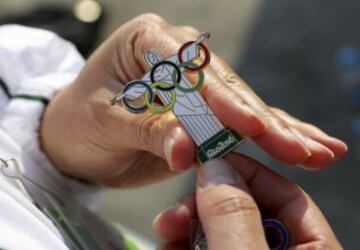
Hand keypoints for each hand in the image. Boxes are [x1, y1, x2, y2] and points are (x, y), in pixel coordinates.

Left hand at [41, 13, 346, 185]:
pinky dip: (271, 135)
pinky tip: (306, 143)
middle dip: (261, 120)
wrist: (73, 138)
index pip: (192, 68)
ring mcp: (196, 83)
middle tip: (297, 147)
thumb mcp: (105, 123)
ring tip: (317, 151)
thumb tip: (188, 147)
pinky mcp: (204, 112)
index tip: (249, 126)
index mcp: (148, 41)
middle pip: (226, 87)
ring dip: (279, 130)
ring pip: (243, 105)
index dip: (222, 100)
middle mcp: (179, 56)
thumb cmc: (80, 123)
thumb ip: (148, 131)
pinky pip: (240, 122)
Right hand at [154, 154, 341, 248]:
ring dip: (187, 227)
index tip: (204, 164)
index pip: (285, 194)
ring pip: (221, 231)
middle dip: (203, 208)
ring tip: (163, 234)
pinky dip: (185, 243)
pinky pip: (207, 246)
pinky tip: (167, 245)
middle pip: (246, 211)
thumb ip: (234, 215)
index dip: (243, 173)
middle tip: (170, 216)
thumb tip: (216, 167)